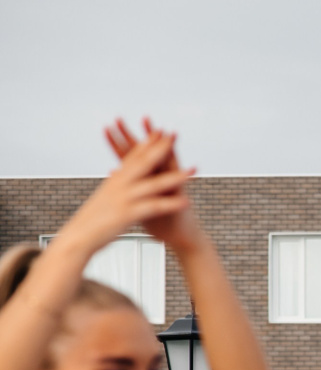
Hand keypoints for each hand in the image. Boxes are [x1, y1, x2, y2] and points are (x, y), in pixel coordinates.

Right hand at [53, 124, 196, 260]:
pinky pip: (153, 207)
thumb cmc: (91, 220)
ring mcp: (124, 198)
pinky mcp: (127, 214)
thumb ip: (114, 186)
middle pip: (143, 162)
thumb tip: (115, 175)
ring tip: (193, 170)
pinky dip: (170, 204)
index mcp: (115, 180)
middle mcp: (119, 185)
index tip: (160, 131)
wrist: (77, 238)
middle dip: (161, 148)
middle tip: (174, 134)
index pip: (133, 157)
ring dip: (175, 177)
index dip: (148, 143)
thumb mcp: (104, 197)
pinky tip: (186, 202)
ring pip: (153, 184)